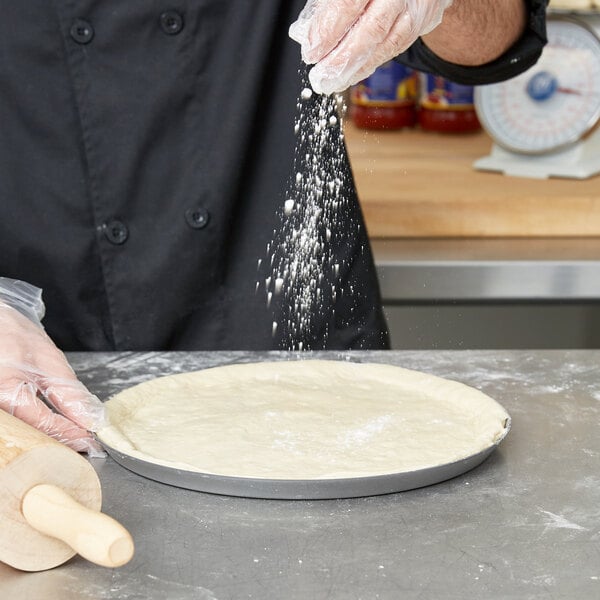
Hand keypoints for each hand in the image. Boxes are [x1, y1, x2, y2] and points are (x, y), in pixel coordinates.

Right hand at [0, 281, 105, 453]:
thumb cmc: (18, 338)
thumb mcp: (50, 362)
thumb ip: (69, 393)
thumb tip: (90, 419)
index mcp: (4, 389)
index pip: (41, 422)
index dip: (68, 434)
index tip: (89, 440)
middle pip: (29, 434)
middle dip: (57, 440)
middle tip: (82, 443)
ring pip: (22, 432)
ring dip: (46, 437)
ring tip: (70, 437)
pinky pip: (15, 425)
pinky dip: (34, 429)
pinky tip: (50, 430)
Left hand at [290, 0, 452, 94]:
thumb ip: (328, 7)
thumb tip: (308, 34)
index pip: (348, 4)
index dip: (328, 30)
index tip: (311, 51)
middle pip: (370, 29)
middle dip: (341, 59)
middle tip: (321, 77)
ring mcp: (411, 7)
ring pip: (384, 44)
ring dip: (355, 69)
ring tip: (332, 82)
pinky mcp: (419, 23)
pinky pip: (393, 48)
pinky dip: (369, 65)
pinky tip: (351, 75)